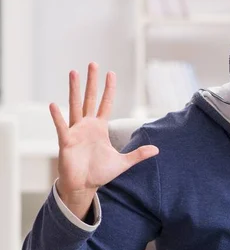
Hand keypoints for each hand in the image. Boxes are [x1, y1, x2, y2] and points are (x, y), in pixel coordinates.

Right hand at [50, 62, 158, 219]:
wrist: (84, 186)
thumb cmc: (100, 173)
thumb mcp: (123, 162)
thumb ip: (138, 154)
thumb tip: (157, 150)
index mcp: (100, 128)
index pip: (106, 103)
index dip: (109, 89)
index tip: (111, 73)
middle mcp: (87, 126)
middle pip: (90, 98)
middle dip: (92, 82)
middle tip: (93, 64)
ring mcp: (76, 132)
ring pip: (75, 106)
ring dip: (74, 89)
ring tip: (73, 73)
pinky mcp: (66, 141)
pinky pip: (62, 127)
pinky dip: (57, 116)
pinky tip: (53, 104)